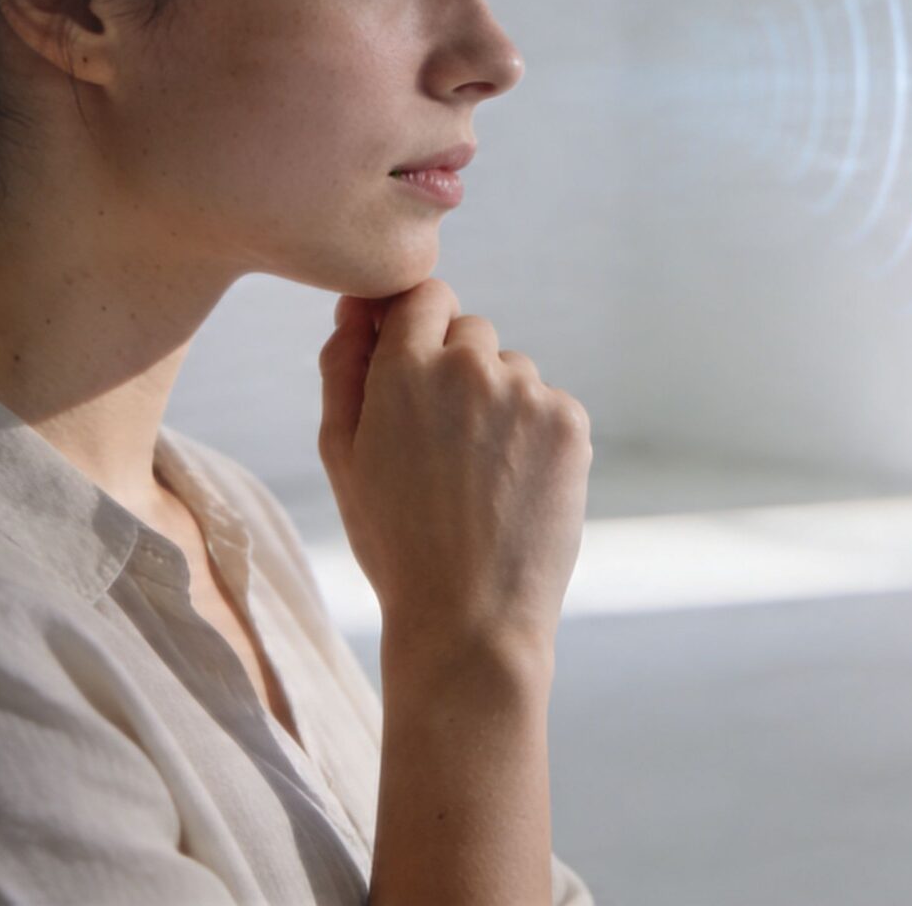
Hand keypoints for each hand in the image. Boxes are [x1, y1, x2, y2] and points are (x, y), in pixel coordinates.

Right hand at [315, 280, 590, 663]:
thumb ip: (342, 367)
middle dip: (456, 368)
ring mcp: (526, 392)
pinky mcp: (570, 421)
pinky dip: (534, 434)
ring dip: (497, 403)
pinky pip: (548, 403)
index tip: (415, 368)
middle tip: (442, 446)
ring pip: (512, 370)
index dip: (418, 328)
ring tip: (478, 478)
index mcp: (403, 368)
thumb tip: (357, 306)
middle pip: (470, 330)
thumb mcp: (342, 455)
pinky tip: (512, 486)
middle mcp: (469, 366)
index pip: (423, 294)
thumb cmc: (394, 539)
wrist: (468, 617)